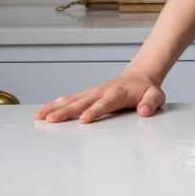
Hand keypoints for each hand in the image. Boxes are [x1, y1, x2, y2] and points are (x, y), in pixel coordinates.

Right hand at [33, 70, 165, 123]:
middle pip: (81, 102)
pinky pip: (69, 99)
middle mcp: (101, 91)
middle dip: (66, 111)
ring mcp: (92, 92)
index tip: (83, 119)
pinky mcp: (87, 94)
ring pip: (71, 100)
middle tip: (51, 120)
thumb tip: (144, 111)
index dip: (94, 111)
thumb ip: (150, 103)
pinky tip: (43, 112)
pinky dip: (55, 104)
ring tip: (39, 116)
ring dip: (55, 108)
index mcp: (117, 94)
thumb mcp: (155, 96)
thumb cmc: (146, 89)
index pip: (104, 104)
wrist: (139, 75)